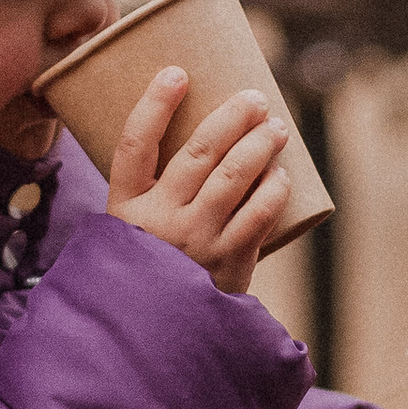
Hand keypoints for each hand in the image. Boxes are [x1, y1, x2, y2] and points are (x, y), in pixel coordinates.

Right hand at [107, 70, 290, 295]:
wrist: (156, 336)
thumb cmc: (149, 270)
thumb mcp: (130, 234)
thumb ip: (152, 195)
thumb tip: (200, 142)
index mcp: (125, 208)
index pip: (134, 144)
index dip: (155, 105)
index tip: (177, 72)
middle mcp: (158, 222)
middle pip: (198, 153)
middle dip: (232, 117)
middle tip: (255, 98)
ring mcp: (194, 243)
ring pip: (234, 177)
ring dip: (260, 145)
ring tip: (276, 127)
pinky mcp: (227, 263)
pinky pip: (258, 215)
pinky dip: (273, 191)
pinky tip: (282, 176)